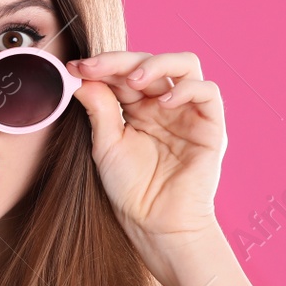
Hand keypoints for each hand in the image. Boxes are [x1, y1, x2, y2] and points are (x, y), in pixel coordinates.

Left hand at [66, 50, 226, 279]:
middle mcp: (164, 105)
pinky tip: (164, 101)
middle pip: (150, 62)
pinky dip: (187, 89)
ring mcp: (188, 112)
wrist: (156, 224)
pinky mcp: (211, 126)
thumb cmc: (132, 191)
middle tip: (95, 67)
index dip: (101, 66)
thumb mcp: (106, 146)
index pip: (124, 73)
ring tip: (134, 79)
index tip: (75, 68)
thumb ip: (99, 109)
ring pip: (185, 65)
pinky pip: (207, 92)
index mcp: (139, 108)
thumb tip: (80, 76)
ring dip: (158, 63)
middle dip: (121, 60)